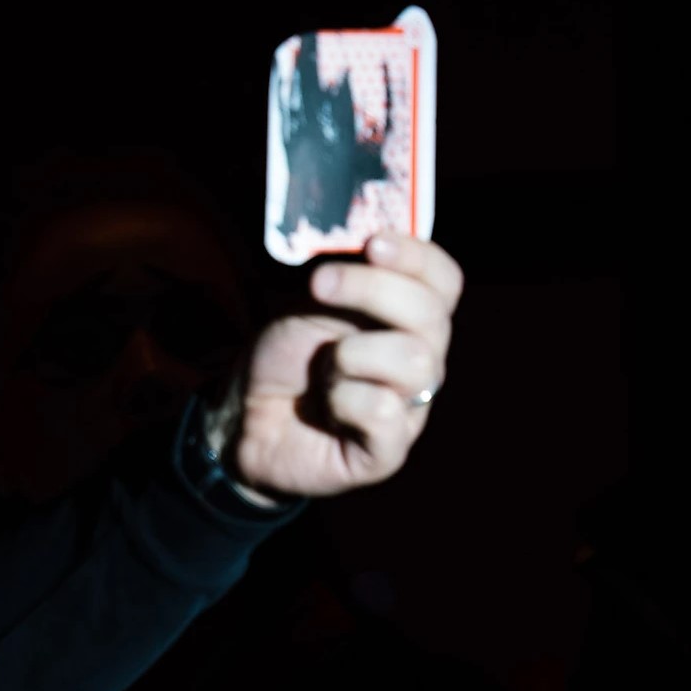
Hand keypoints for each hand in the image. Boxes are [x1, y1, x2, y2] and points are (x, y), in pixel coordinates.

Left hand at [209, 233, 460, 499]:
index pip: (444, 282)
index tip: (372, 243)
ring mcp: (410, 409)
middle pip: (431, 316)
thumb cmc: (288, 357)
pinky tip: (326, 406)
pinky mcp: (387, 452)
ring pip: (415, 362)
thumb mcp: (312, 304)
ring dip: (352, 353)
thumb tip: (369, 238)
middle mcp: (422, 362)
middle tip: (319, 285)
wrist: (246, 418)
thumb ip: (349, 274)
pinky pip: (385, 414)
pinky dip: (344, 400)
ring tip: (322, 366)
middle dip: (372, 290)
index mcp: (411, 321)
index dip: (418, 258)